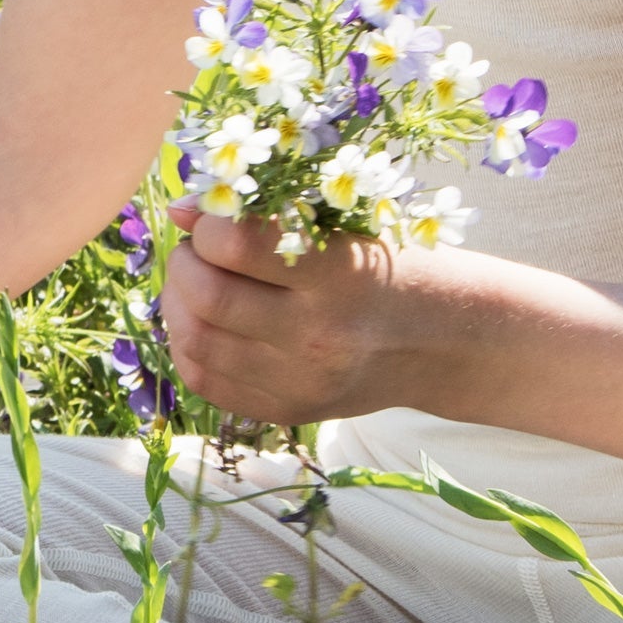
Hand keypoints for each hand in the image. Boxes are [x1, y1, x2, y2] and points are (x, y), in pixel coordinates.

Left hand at [159, 201, 442, 427]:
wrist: (445, 342)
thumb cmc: (394, 268)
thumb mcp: (348, 227)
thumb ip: (267, 218)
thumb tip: (181, 213)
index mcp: (340, 276)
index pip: (238, 245)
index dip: (210, 224)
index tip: (216, 218)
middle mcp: (318, 335)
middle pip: (208, 297)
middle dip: (185, 262)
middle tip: (197, 249)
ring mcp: (301, 382)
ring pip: (195, 341)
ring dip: (178, 302)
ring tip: (195, 281)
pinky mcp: (288, 410)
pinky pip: (205, 380)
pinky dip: (189, 344)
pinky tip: (204, 319)